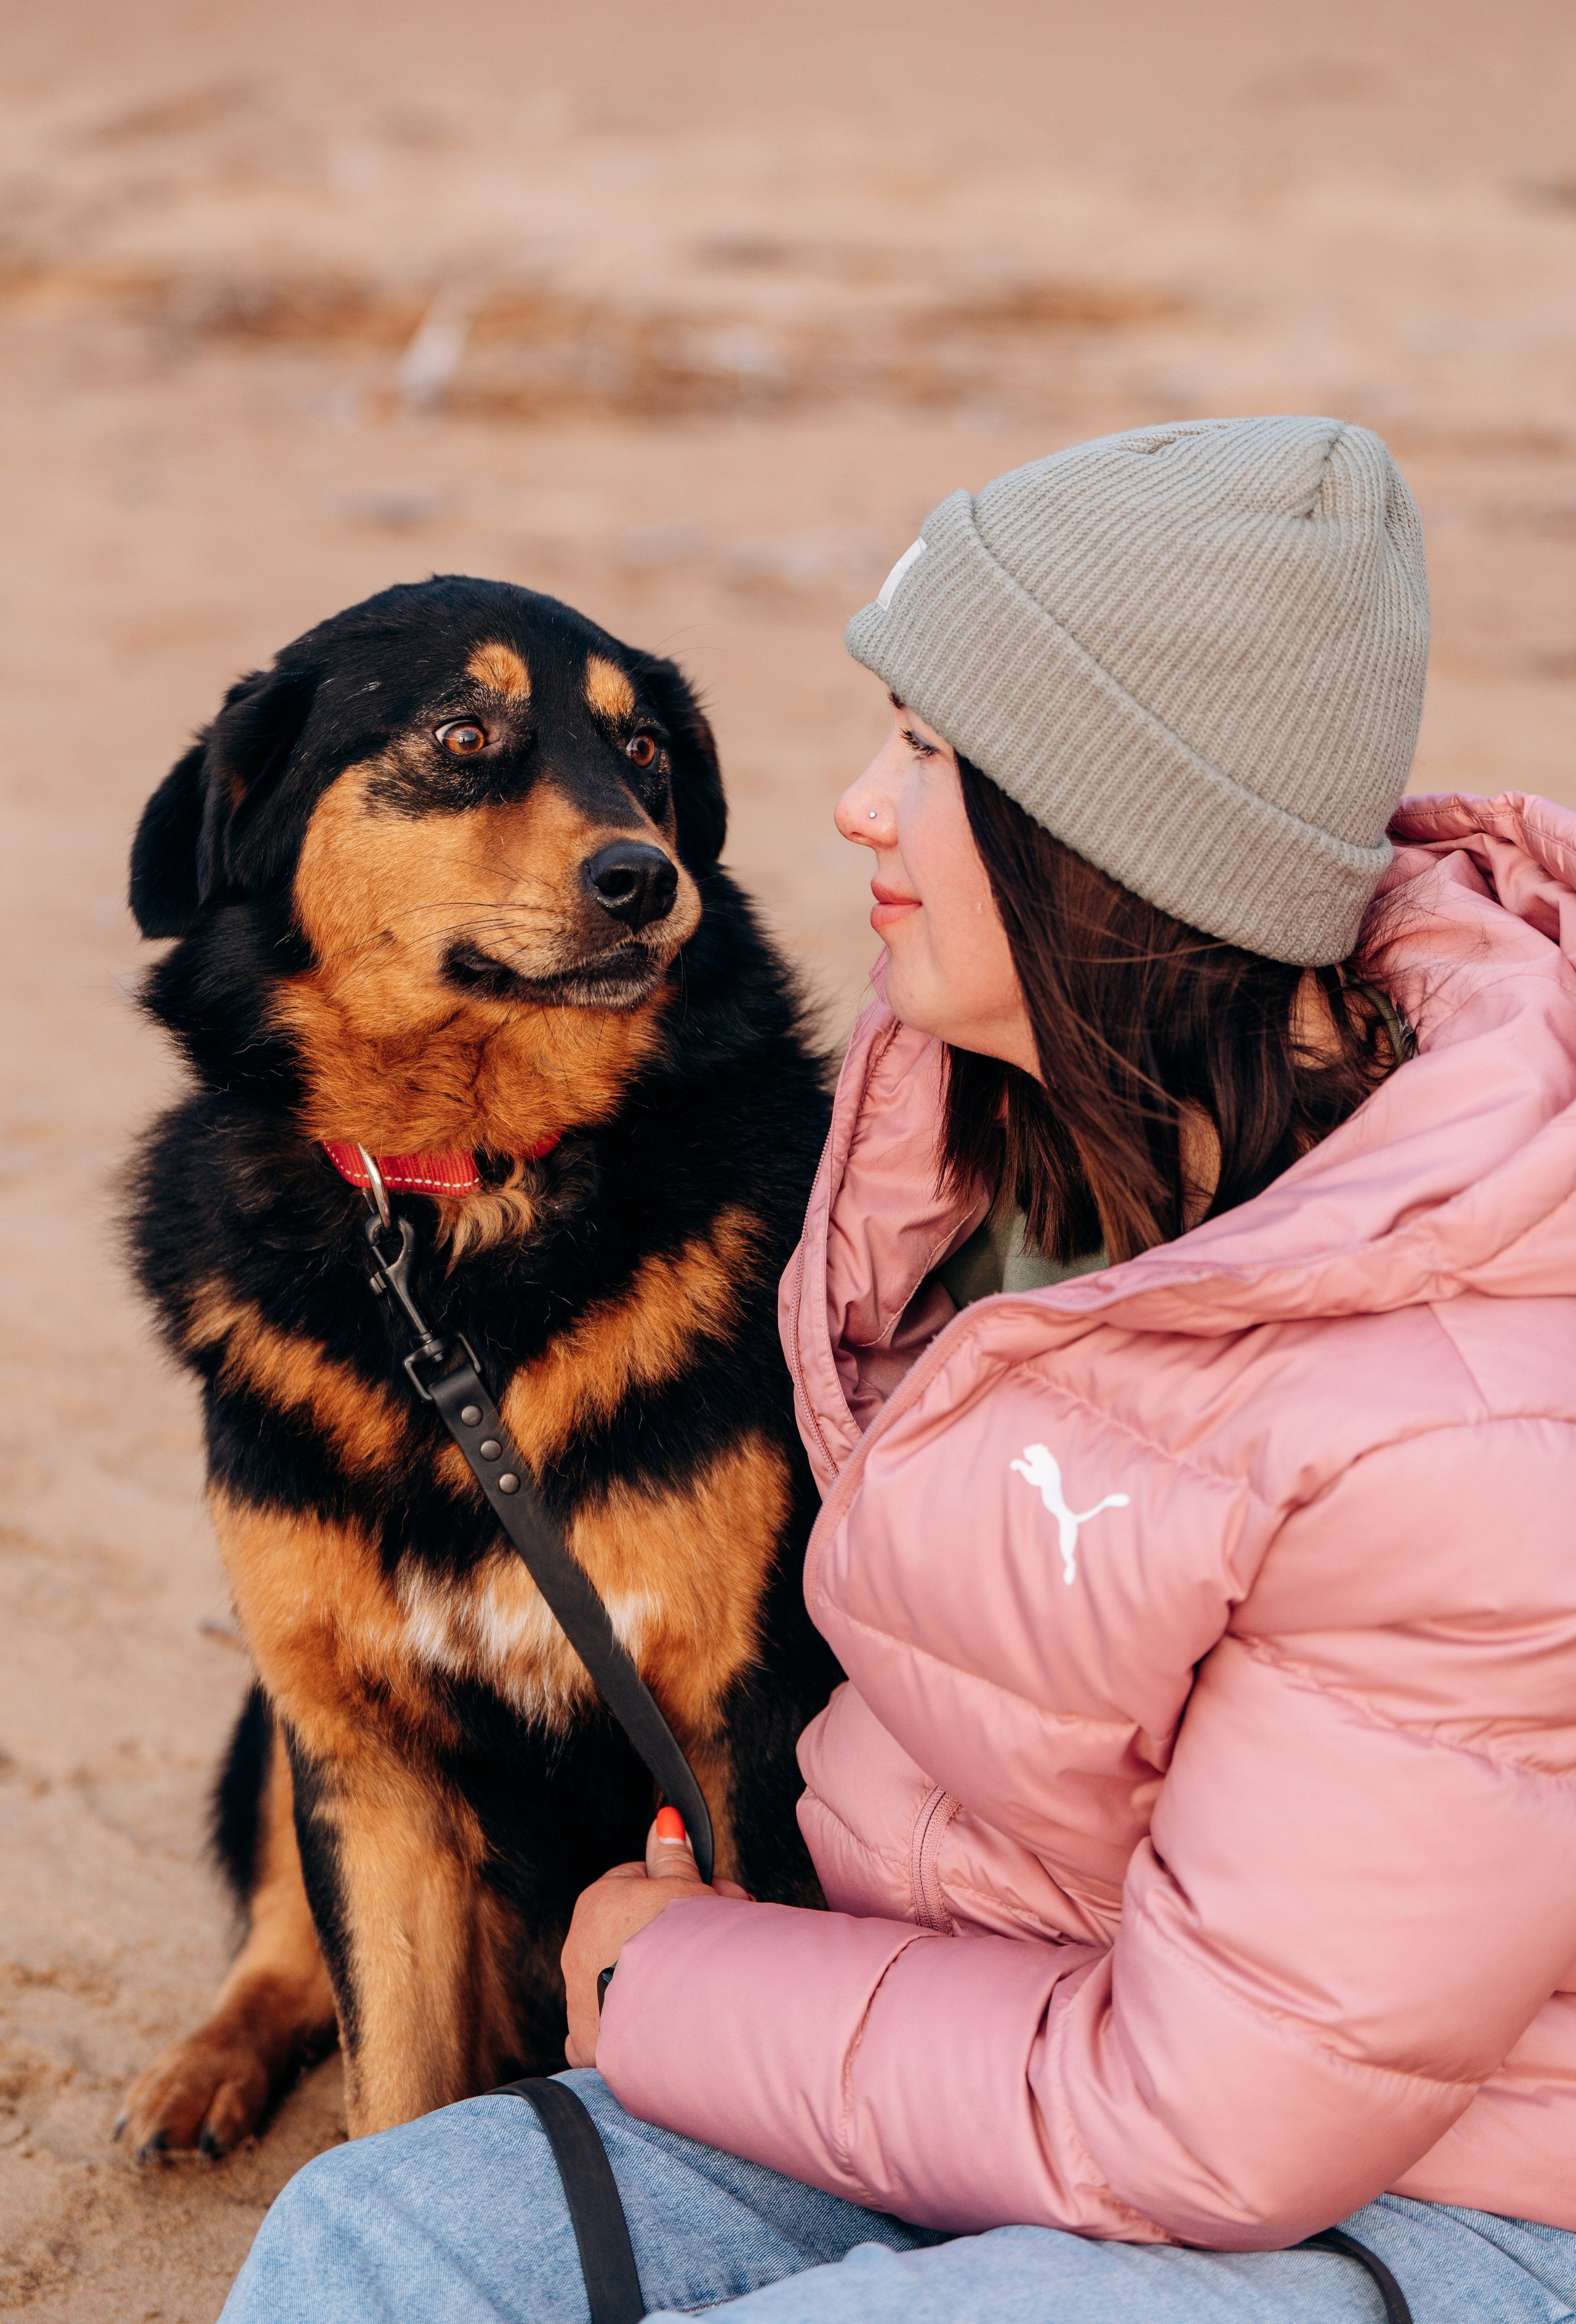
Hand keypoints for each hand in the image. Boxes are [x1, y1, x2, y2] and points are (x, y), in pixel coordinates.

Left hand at [562, 1808, 750, 2067]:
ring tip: (707, 1980)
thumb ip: (673, 1856)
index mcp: (599, 1902)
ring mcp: (579, 1996)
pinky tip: (663, 2022)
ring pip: (626, 1975)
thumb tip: (664, 1820)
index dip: (685, 1890)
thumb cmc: (683, 1948)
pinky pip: (609, 2025)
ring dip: (663, 1974)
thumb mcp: (686, 1889)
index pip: (643, 1883)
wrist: (675, 2024)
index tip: (719, 1900)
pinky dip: (634, 2023)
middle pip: (637, 1929)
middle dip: (680, 1930)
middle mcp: (579, 1947)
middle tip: (725, 1936)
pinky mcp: (587, 2042)